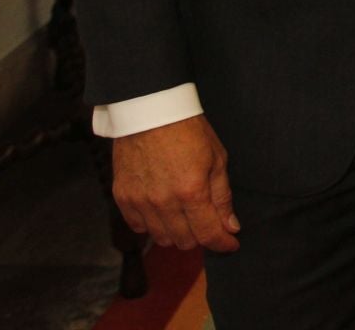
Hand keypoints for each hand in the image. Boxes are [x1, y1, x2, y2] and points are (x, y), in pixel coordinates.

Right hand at [111, 114, 239, 251]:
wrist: (150, 110)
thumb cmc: (188, 130)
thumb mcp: (216, 158)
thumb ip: (222, 196)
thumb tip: (231, 226)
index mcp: (191, 192)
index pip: (208, 234)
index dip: (223, 243)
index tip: (231, 243)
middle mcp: (164, 202)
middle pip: (185, 241)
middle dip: (201, 236)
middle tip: (208, 223)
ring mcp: (140, 202)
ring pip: (161, 238)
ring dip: (177, 233)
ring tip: (185, 216)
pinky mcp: (123, 197)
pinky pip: (138, 227)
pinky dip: (152, 225)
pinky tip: (162, 212)